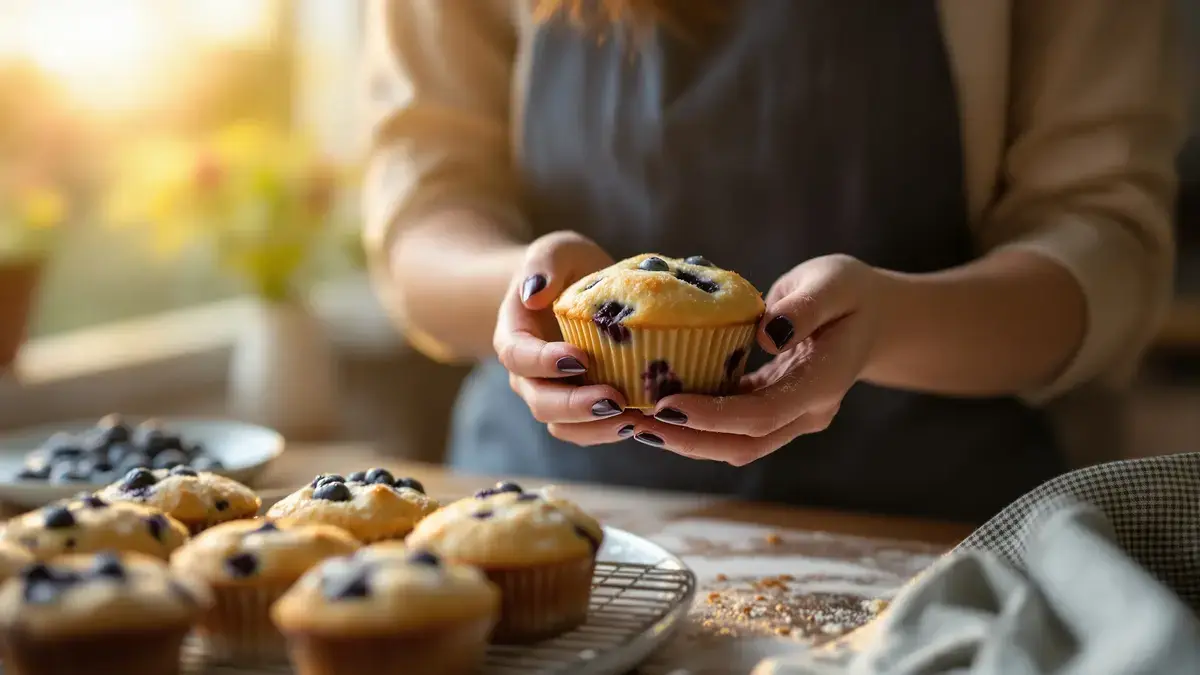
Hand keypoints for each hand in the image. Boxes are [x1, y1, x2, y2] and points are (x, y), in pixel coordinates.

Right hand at [494, 232, 641, 439]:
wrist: (573, 290)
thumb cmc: (564, 267)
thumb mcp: (557, 250)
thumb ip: (545, 264)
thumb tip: (533, 293)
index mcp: (514, 335)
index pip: (517, 356)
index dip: (543, 362)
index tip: (578, 357)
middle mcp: (528, 374)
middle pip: (540, 401)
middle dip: (575, 406)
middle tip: (614, 398)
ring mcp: (555, 394)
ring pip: (563, 426)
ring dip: (597, 428)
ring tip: (635, 418)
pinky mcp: (582, 406)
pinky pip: (589, 429)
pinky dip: (612, 430)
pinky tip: (643, 419)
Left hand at [625, 255, 884, 464]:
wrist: (873, 316)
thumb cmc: (850, 293)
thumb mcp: (833, 283)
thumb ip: (804, 308)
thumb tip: (767, 333)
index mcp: (822, 384)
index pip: (762, 414)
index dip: (713, 416)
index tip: (667, 406)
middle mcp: (806, 412)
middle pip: (742, 444)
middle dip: (686, 439)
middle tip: (634, 422)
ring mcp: (790, 417)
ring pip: (733, 444)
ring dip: (684, 437)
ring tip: (633, 419)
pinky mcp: (772, 409)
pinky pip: (730, 426)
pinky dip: (694, 421)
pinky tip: (655, 404)